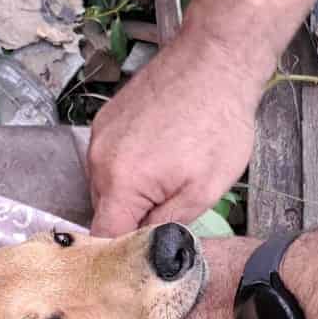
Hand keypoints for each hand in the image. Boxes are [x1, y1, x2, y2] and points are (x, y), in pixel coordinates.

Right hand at [88, 33, 262, 235]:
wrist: (214, 60)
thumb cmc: (218, 120)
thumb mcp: (204, 190)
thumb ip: (169, 225)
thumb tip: (147, 246)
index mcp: (121, 182)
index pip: (103, 237)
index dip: (119, 254)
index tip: (136, 258)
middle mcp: (99, 159)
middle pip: (104, 211)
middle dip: (132, 219)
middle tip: (167, 212)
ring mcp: (100, 136)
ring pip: (107, 186)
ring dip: (132, 191)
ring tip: (169, 174)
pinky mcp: (106, 120)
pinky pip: (110, 159)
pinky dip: (130, 166)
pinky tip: (161, 153)